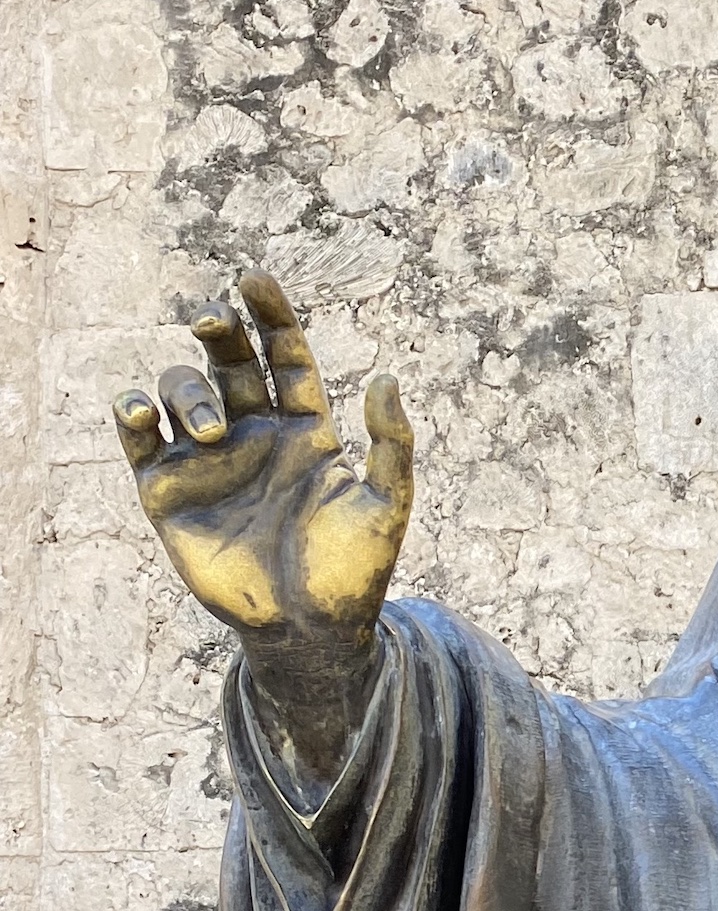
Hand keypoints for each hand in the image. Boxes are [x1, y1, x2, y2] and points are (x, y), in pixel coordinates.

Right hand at [115, 270, 411, 778]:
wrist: (310, 633)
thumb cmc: (355, 574)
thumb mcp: (388, 506)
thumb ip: (393, 444)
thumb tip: (387, 377)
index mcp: (304, 431)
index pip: (284, 356)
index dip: (269, 314)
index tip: (253, 277)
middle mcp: (254, 436)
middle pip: (228, 362)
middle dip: (218, 331)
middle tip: (213, 319)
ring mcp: (209, 462)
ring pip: (183, 392)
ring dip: (187, 391)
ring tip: (209, 430)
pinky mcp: (168, 493)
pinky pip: (138, 440)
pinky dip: (131, 414)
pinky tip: (139, 409)